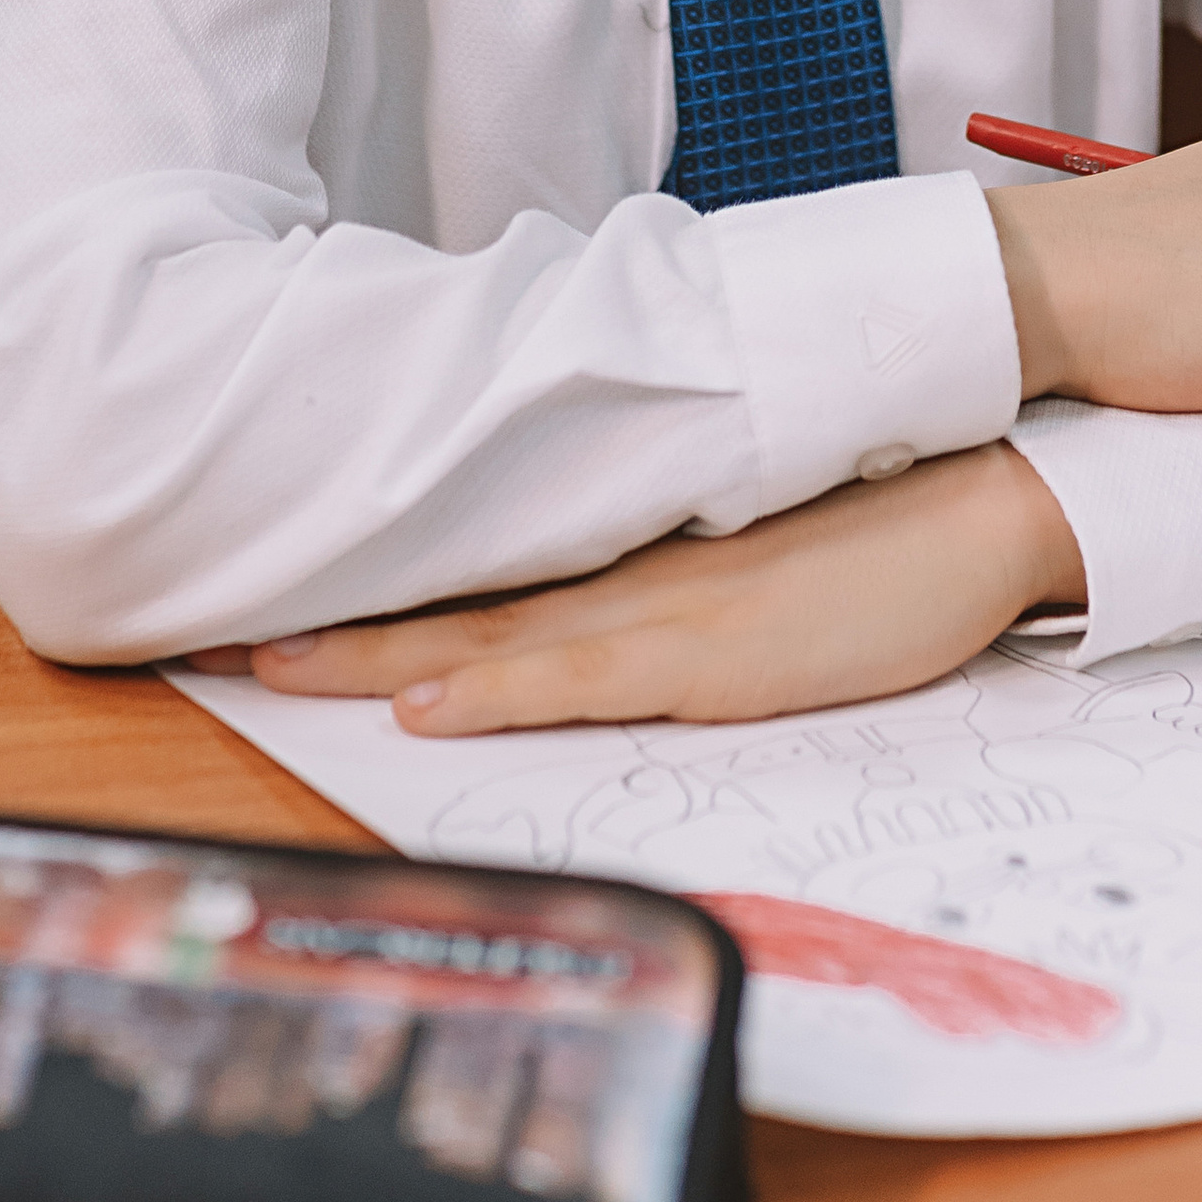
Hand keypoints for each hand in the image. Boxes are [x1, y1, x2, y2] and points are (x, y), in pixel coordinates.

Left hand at [193, 445, 1084, 736]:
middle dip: (338, 628)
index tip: (280, 599)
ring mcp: (665, 611)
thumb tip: (600, 588)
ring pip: (492, 640)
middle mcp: (629, 573)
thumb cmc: (878, 521)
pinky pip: (581, 678)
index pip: (481, 575)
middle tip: (219, 639)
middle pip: (456, 604)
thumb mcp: (755, 540)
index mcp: (635, 550)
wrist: (982, 496)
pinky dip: (497, 693)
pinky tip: (429, 706)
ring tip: (274, 667)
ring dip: (378, 658)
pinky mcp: (712, 652)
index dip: (376, 590)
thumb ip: (673, 564)